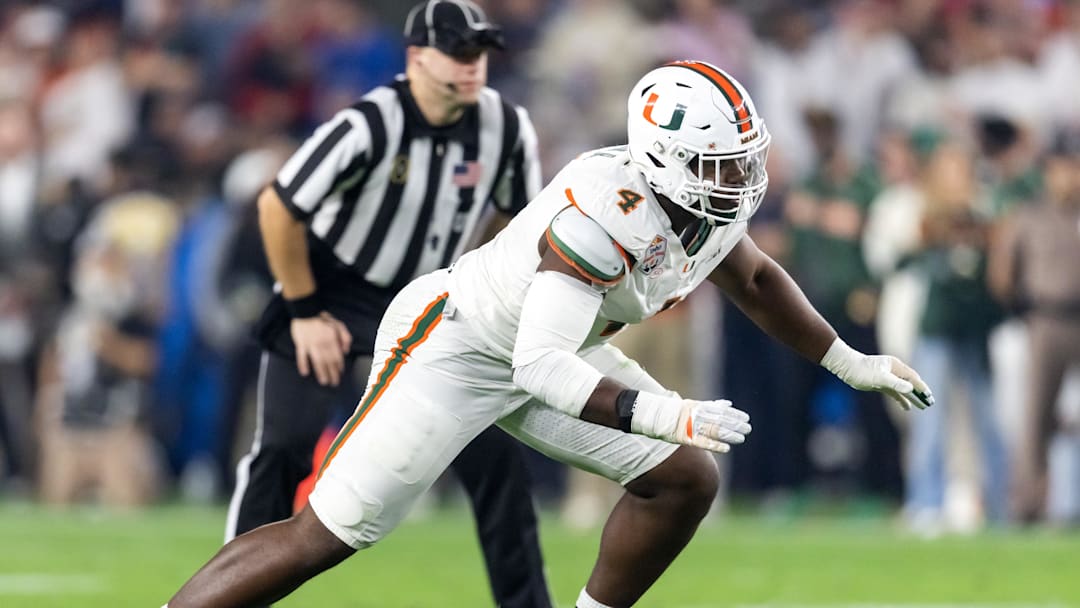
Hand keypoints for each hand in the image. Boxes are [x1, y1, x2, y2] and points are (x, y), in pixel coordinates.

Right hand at [290, 312, 351, 385]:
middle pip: (329, 362)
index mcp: (332, 339)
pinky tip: (305, 373)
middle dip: (332, 373)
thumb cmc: (322, 318)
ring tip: (324, 381)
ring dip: (321, 373)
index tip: (340, 373)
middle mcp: (322, 343)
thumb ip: (345, 337)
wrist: (306, 310)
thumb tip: (346, 351)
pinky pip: (301, 356)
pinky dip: (303, 365)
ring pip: (317, 361)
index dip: (339, 366)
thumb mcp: (339, 324)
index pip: (337, 356)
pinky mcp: (300, 343)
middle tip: (334, 383)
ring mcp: (310, 344)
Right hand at [631, 393, 750, 453]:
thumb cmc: (659, 410)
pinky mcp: (684, 436)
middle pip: (719, 419)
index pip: (718, 409)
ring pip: (714, 429)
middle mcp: (694, 414)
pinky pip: (702, 441)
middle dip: (735, 423)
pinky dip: (715, 444)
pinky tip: (727, 448)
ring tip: (743, 437)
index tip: (744, 416)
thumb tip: (711, 406)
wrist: (643, 412)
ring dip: (729, 433)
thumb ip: (697, 406)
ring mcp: (689, 425)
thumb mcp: (681, 405)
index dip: (731, 413)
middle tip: (748, 427)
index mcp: (694, 406)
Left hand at [820, 338, 933, 410]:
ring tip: (923, 407)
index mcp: (896, 366)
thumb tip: (911, 389)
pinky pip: (895, 393)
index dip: (921, 387)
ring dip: (912, 397)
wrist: (847, 368)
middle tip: (930, 403)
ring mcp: (888, 377)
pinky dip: (901, 399)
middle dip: (920, 393)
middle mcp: (894, 371)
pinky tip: (907, 407)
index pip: (912, 378)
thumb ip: (895, 383)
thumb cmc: (862, 370)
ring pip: (903, 389)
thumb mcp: (880, 378)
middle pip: (910, 383)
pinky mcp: (881, 384)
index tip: (928, 396)